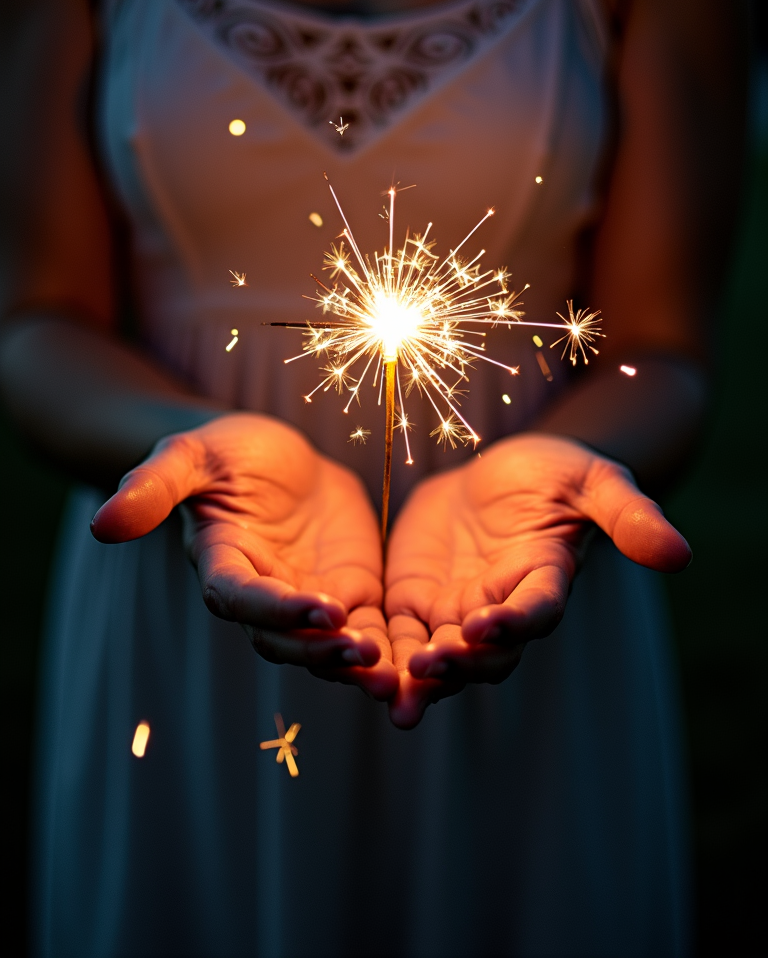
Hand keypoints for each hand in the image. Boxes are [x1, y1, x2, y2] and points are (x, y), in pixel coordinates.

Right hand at [91, 414, 397, 698]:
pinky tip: (421, 659)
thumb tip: (99, 524)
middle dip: (325, 652)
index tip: (320, 608)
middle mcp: (265, 597)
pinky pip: (369, 629)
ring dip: (361, 667)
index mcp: (224, 568)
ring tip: (399, 677)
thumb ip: (152, 488)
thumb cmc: (224, 452)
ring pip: (331, 647)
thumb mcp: (188, 457)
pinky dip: (391, 649)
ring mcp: (309, 600)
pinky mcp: (350, 594)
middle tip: (366, 658)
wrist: (275, 456)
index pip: (244, 599)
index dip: (279, 608)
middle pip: (290, 639)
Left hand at [384, 433, 690, 726]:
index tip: (486, 624)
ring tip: (390, 692)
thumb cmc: (555, 472)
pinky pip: (395, 635)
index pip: (535, 611)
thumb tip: (681, 555)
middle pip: (482, 652)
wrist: (499, 470)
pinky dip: (379, 653)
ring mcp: (455, 609)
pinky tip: (352, 664)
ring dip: (414, 676)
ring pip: (435, 656)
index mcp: (544, 581)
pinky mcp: (415, 601)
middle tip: (428, 667)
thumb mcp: (593, 482)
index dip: (514, 622)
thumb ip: (628, 516)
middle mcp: (501, 608)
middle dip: (457, 663)